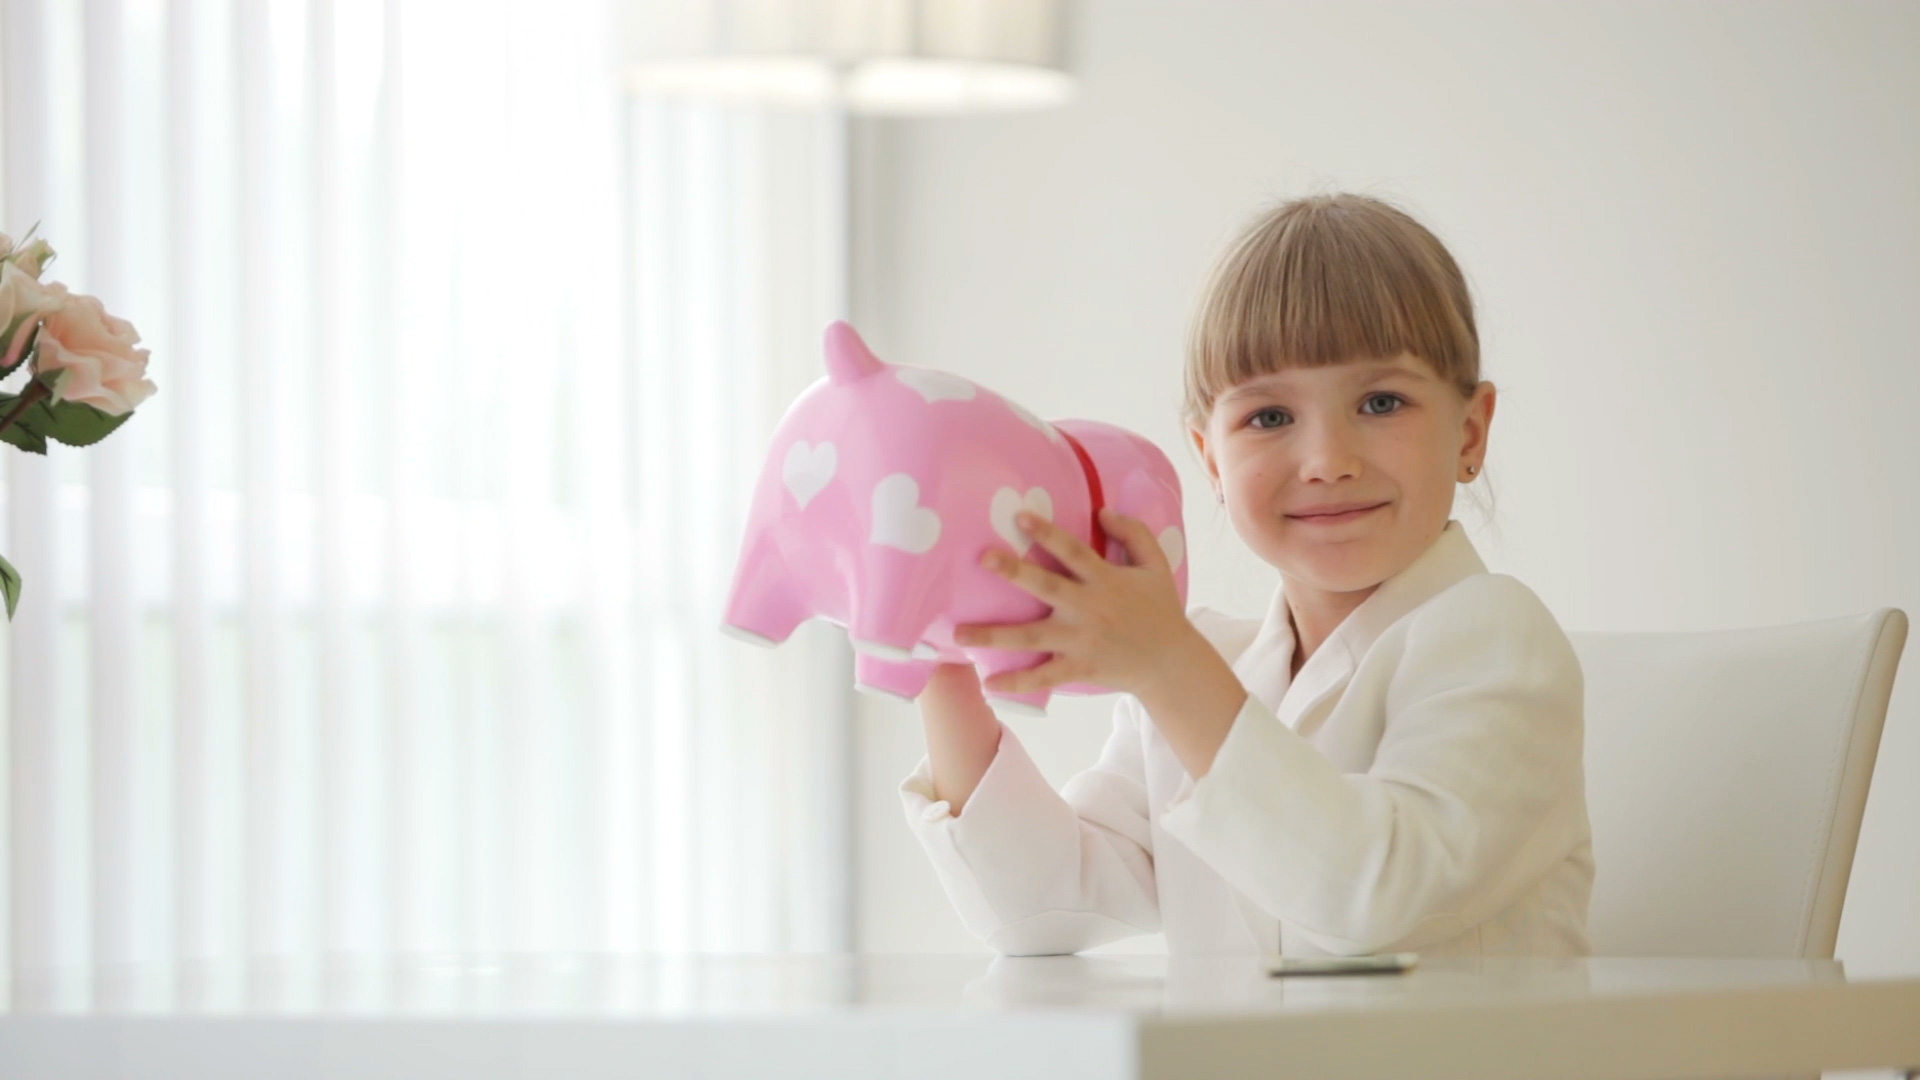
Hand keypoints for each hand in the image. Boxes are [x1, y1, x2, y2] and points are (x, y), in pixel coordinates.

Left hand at [954, 508, 1199, 699]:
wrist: (1170, 662)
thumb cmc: (1159, 609)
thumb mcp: (1156, 565)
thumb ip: (1134, 533)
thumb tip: (1102, 510)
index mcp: (1105, 580)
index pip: (1073, 552)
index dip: (1048, 533)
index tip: (1020, 516)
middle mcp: (1089, 609)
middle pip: (1046, 588)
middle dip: (1015, 572)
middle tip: (983, 558)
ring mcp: (1081, 641)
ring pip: (1033, 637)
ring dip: (994, 636)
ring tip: (958, 634)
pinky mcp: (1080, 668)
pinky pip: (1044, 677)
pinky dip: (1017, 682)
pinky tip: (988, 684)